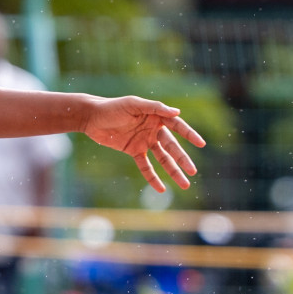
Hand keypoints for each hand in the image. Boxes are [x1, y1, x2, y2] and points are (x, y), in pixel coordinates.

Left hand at [83, 96, 205, 191]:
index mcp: (155, 117)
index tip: (201, 144)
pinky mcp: (133, 151)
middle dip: (182, 159)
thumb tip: (177, 112)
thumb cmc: (112, 107)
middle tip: (193, 171)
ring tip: (185, 185)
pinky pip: (145, 166)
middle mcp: (153, 130)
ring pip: (162, 159)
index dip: (189, 134)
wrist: (91, 117)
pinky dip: (153, 177)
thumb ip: (154, 107)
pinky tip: (162, 189)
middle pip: (171, 147)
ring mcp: (143, 141)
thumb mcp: (133, 104)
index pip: (177, 126)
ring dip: (173, 171)